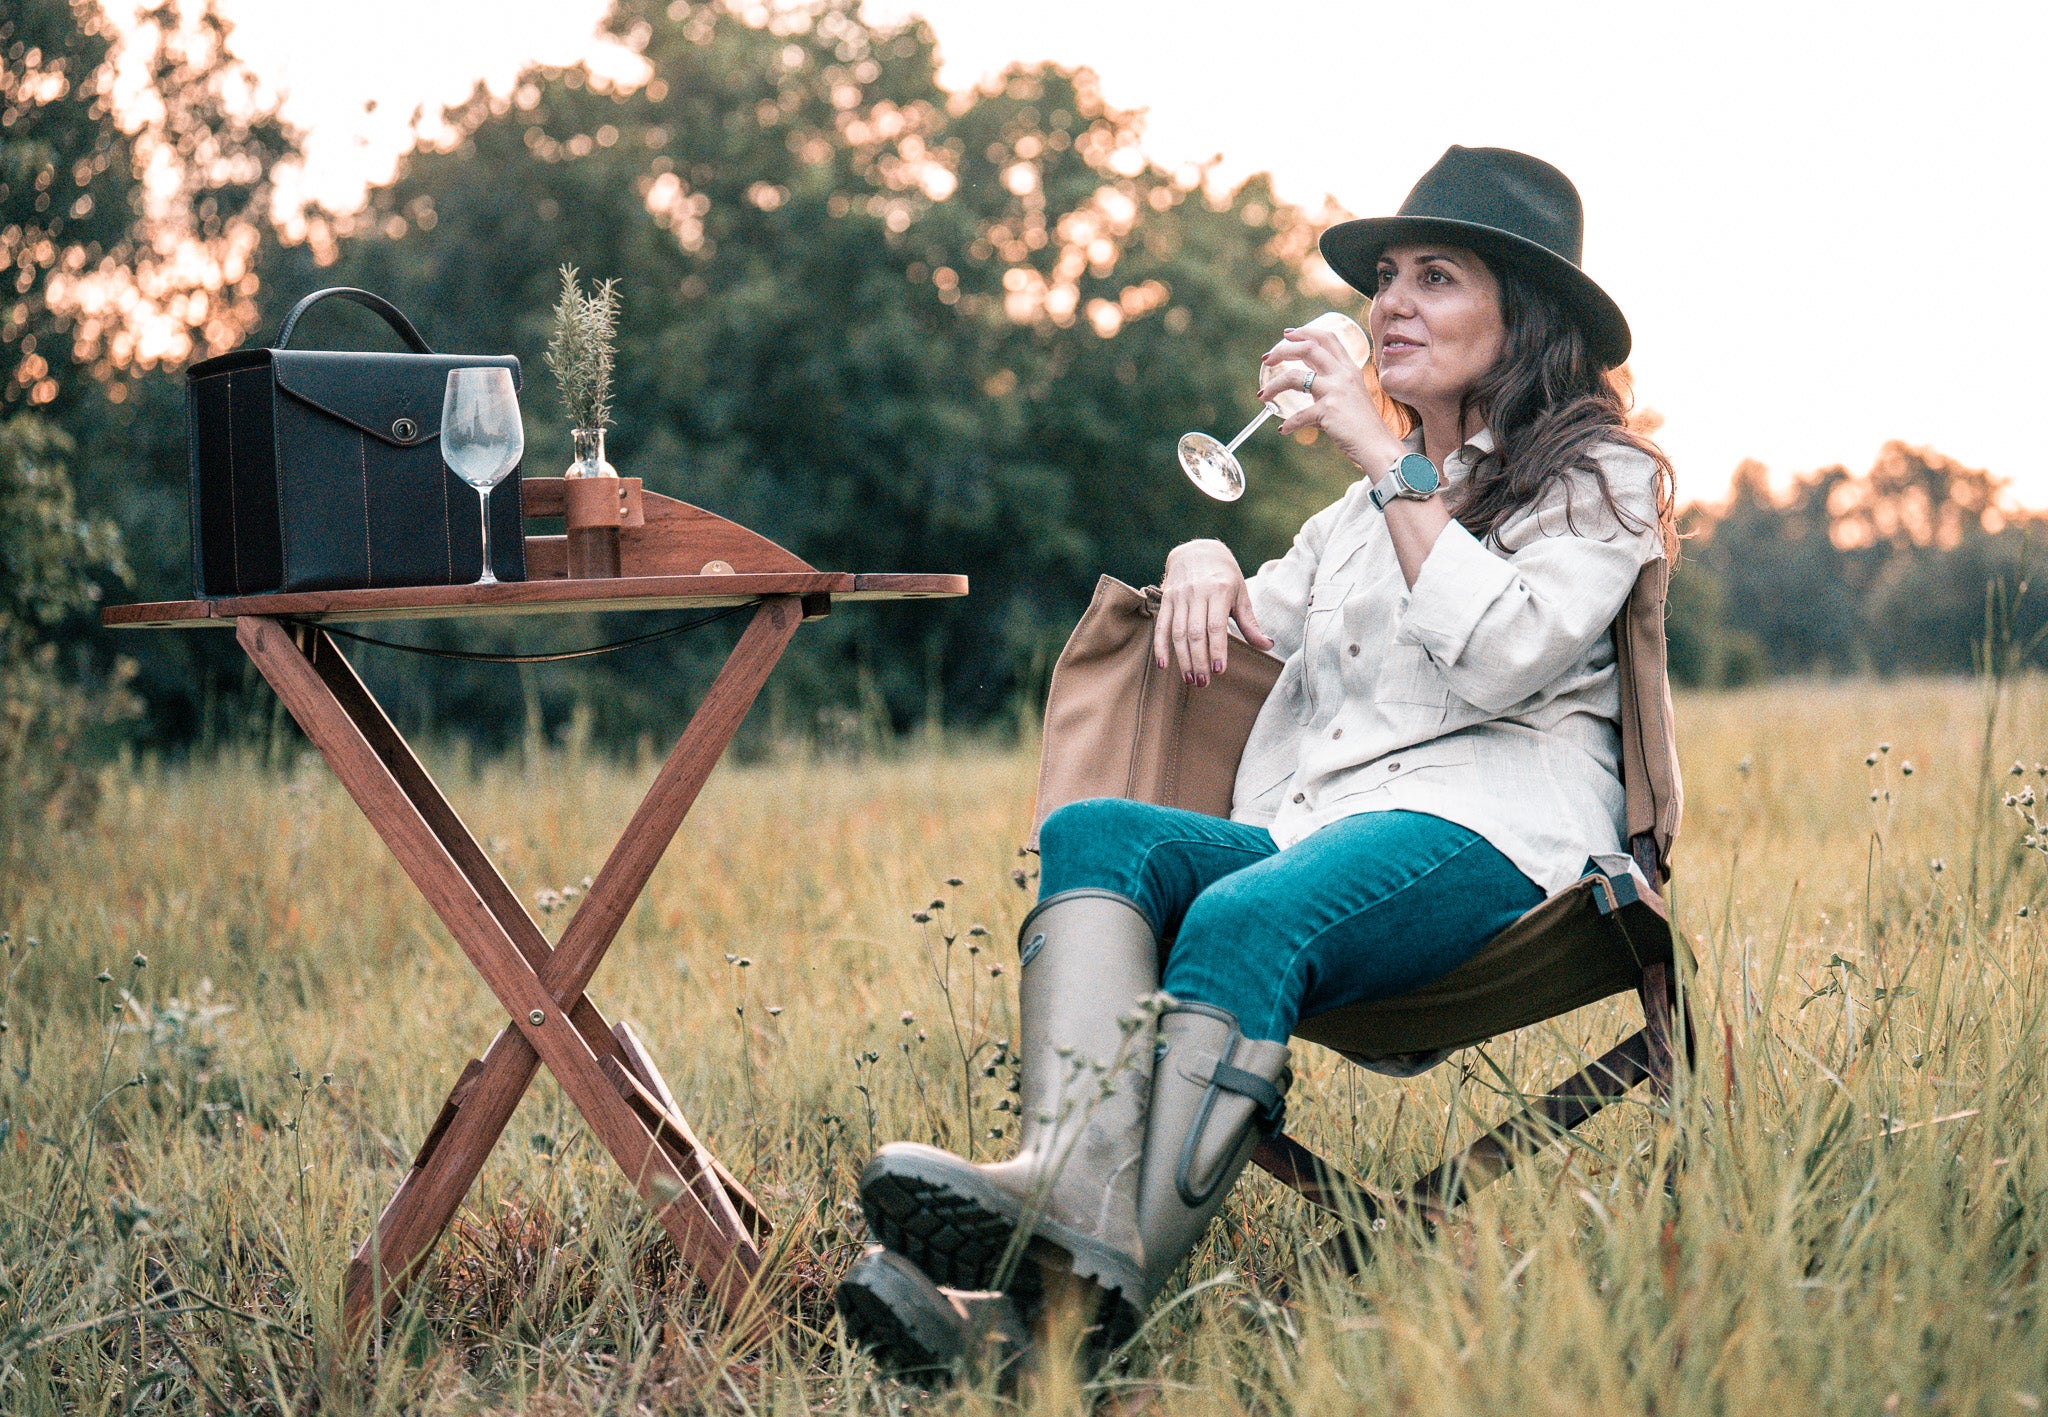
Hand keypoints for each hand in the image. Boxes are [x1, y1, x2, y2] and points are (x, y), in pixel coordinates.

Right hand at [1154, 539, 1274, 686]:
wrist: (1198, 551)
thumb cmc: (1225, 576)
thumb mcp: (1241, 594)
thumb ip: (1250, 623)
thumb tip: (1268, 646)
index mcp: (1219, 590)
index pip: (1216, 626)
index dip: (1217, 649)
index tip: (1219, 670)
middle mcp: (1197, 593)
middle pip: (1195, 633)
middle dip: (1199, 660)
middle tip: (1203, 683)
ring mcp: (1179, 596)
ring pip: (1178, 632)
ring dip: (1183, 659)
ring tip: (1190, 679)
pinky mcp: (1166, 599)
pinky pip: (1161, 626)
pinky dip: (1160, 646)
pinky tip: (1164, 665)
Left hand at [1259, 326, 1405, 474]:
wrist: (1376, 444)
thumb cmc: (1361, 423)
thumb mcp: (1349, 395)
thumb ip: (1328, 384)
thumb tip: (1302, 380)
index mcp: (1349, 368)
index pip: (1327, 338)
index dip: (1305, 332)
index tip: (1287, 334)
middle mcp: (1343, 374)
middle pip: (1308, 348)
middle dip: (1283, 350)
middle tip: (1267, 359)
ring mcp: (1335, 391)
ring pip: (1294, 377)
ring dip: (1274, 385)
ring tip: (1263, 396)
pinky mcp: (1328, 411)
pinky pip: (1298, 415)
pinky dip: (1288, 424)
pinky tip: (1284, 430)